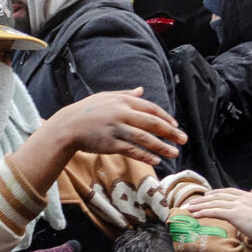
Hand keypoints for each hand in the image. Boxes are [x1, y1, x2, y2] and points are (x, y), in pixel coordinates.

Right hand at [44, 88, 186, 166]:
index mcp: (123, 100)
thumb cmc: (87, 111)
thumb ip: (126, 94)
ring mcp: (116, 129)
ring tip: (175, 153)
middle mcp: (122, 113)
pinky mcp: (110, 144)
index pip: (151, 108)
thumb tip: (142, 90)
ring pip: (145, 138)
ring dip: (162, 146)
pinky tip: (156, 161)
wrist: (68, 126)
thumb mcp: (106, 97)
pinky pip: (132, 150)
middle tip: (183, 140)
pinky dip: (145, 156)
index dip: (166, 118)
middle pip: (152, 123)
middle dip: (170, 132)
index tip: (176, 126)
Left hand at [187, 188, 251, 246]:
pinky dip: (204, 212)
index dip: (216, 194)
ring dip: (200, 206)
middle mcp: (243, 198)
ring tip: (189, 209)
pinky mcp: (236, 215)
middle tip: (193, 203)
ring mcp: (239, 205)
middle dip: (204, 200)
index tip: (207, 196)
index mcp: (250, 197)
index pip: (229, 192)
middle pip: (218, 196)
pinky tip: (196, 214)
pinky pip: (216, 211)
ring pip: (214, 203)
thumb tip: (248, 221)